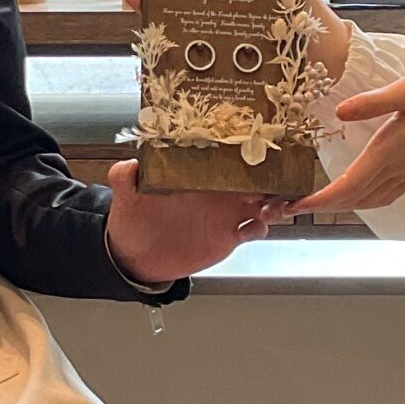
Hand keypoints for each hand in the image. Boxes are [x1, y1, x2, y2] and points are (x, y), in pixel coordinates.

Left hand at [104, 159, 285, 282]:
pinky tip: (258, 226)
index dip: (245, 151)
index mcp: (198, 175)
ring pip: (262, 201)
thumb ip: (125, 178)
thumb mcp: (126, 197)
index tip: (257, 147)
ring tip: (272, 205)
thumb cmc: (133, 219)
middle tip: (278, 177)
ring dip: (273, 201)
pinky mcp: (228, 236)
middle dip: (270, 175)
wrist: (136, 256)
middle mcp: (217, 191)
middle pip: (254, 177)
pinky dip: (261, 227)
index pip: (227, 157)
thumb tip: (127, 166)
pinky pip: (254, 229)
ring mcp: (225, 213)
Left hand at [288, 71, 404, 215]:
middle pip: (352, 198)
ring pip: (367, 201)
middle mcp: (394, 169)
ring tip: (317, 204)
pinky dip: (362, 201)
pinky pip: (382, 196)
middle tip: (289, 208)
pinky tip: (356, 196)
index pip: (347, 185)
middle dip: (321, 206)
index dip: (319, 199)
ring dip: (340, 206)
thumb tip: (340, 112)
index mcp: (387, 152)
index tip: (294, 206)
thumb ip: (372, 103)